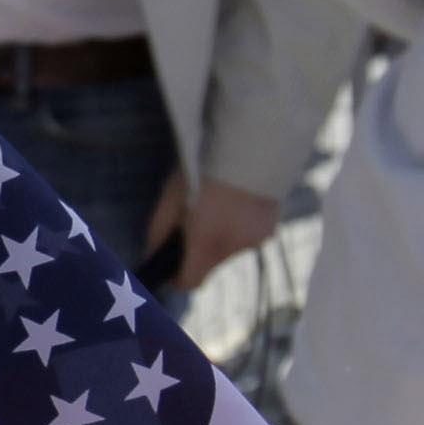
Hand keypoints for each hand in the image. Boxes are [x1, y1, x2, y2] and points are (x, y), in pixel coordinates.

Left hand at [142, 173, 280, 295]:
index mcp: (206, 243)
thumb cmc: (203, 166)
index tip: (171, 264)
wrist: (253, 143)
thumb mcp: (172, 194)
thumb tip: (151, 253)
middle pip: (211, 263)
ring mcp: (256, 240)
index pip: (190, 282)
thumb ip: (159, 229)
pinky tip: (240, 199)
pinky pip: (249, 234)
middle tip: (196, 218)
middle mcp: (233, 248)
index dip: (177, 276)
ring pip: (231, 248)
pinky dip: (242, 224)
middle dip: (201, 247)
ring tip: (221, 203)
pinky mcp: (272, 227)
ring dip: (223, 234)